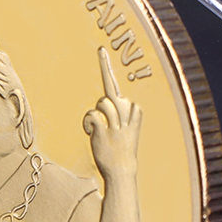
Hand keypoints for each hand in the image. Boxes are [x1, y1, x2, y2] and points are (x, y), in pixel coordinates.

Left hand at [83, 48, 141, 182]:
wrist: (122, 171)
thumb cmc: (121, 151)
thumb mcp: (125, 130)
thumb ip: (120, 114)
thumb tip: (113, 101)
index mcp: (132, 114)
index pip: (119, 88)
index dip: (106, 67)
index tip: (100, 50)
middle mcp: (126, 116)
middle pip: (110, 94)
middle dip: (102, 103)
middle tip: (105, 113)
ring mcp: (117, 125)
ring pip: (102, 102)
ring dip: (97, 114)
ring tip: (100, 129)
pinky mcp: (106, 132)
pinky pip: (93, 116)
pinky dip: (89, 123)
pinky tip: (92, 133)